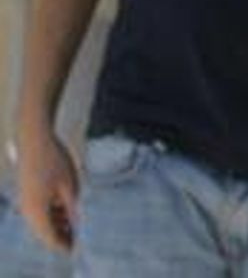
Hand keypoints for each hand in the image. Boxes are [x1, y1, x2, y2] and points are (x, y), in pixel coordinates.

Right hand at [16, 129, 77, 252]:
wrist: (36, 140)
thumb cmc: (54, 161)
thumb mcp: (70, 186)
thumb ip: (72, 207)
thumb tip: (77, 223)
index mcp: (36, 211)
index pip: (50, 238)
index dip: (64, 245)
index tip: (77, 249)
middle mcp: (27, 210)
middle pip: (44, 232)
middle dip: (60, 236)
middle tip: (79, 238)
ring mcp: (26, 202)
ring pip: (41, 222)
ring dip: (57, 225)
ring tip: (76, 224)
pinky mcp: (28, 193)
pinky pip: (39, 211)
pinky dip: (52, 214)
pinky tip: (66, 210)